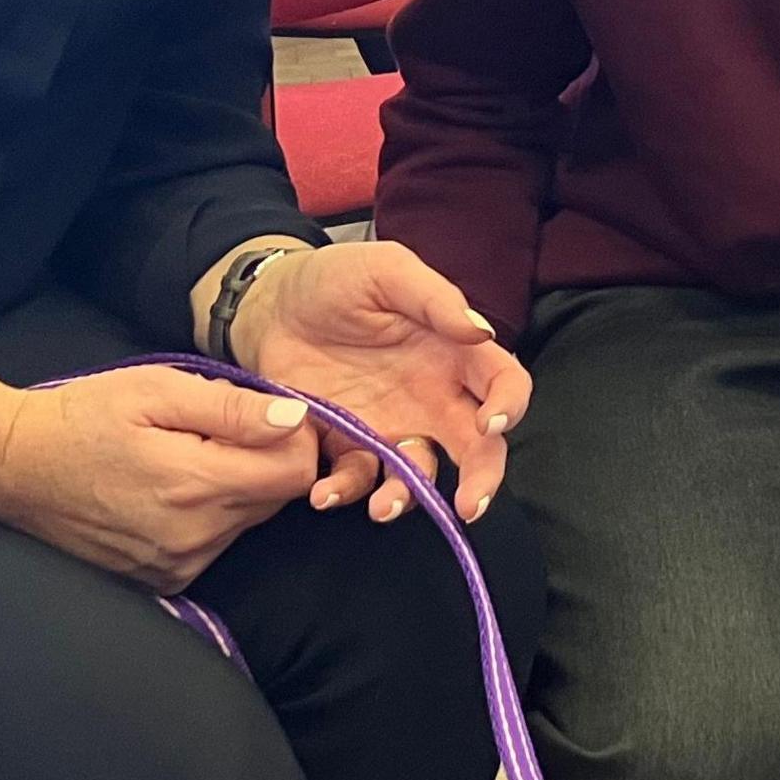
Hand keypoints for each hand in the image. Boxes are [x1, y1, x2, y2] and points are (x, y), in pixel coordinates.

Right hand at [0, 365, 319, 591]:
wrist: (12, 468)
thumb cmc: (82, 418)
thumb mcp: (156, 390)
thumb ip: (230, 408)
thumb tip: (295, 419)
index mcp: (195, 485)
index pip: (295, 474)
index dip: (293, 439)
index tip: (264, 416)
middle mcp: (194, 537)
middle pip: (276, 499)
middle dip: (264, 461)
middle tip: (213, 431)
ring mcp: (177, 565)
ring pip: (248, 522)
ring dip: (235, 488)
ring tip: (183, 457)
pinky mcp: (163, 581)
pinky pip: (216, 545)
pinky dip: (209, 516)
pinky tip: (168, 491)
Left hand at [227, 242, 531, 523]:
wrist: (270, 305)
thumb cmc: (334, 279)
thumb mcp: (386, 271)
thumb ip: (434, 298)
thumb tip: (480, 330)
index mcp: (452, 353)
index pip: (504, 383)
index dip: (509, 405)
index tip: (490, 423)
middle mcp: (432, 398)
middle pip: (478, 448)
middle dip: (482, 481)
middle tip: (468, 508)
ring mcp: (391, 427)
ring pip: (418, 476)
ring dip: (406, 499)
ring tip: (380, 508)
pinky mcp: (346, 445)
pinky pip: (357, 479)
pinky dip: (345, 492)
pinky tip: (323, 491)